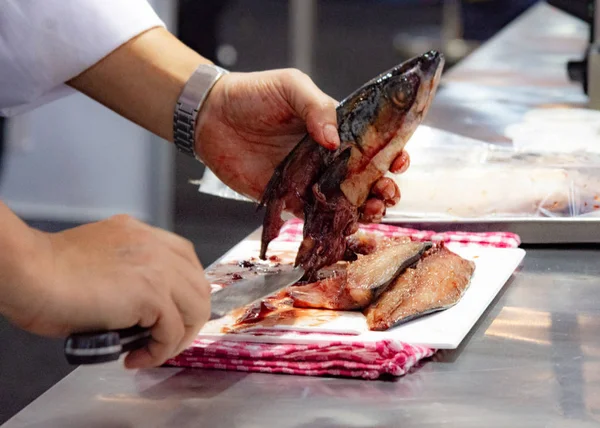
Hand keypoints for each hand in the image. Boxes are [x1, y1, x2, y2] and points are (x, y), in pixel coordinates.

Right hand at [4, 215, 209, 368]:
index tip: (168, 316)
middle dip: (187, 319)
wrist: (31, 273)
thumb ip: (128, 275)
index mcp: (143, 234)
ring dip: (178, 338)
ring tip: (151, 352)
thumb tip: (140, 310)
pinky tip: (134, 358)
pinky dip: (158, 352)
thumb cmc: (49, 273)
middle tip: (163, 340)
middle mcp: (156, 246)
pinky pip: (172, 331)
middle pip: (199, 286)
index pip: (186, 261)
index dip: (183, 293)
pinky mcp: (152, 293)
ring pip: (196, 308)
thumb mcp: (102, 263)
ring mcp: (158, 267)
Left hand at [194, 69, 409, 222]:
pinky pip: (314, 215)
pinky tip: (344, 225)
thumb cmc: (252, 94)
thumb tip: (336, 141)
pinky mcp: (289, 198)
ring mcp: (309, 179)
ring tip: (373, 211)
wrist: (212, 117)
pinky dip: (331, 223)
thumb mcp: (291, 87)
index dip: (390, 153)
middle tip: (388, 194)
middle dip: (382, 187)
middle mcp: (325, 156)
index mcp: (333, 128)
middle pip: (363, 176)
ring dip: (363, 208)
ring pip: (344, 199)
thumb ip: (316, 107)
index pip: (370, 143)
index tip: (400, 161)